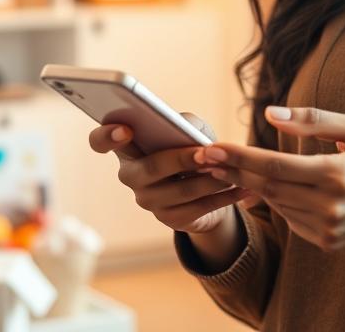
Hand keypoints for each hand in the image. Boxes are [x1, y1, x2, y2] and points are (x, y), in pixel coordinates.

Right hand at [88, 113, 253, 234]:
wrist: (205, 187)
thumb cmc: (190, 147)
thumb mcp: (188, 130)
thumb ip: (184, 123)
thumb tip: (187, 129)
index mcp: (128, 148)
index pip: (100, 141)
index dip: (107, 136)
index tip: (126, 129)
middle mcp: (131, 176)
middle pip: (148, 169)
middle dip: (179, 160)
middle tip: (206, 153)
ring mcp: (149, 201)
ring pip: (180, 190)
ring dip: (210, 180)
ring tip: (233, 168)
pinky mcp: (171, 220)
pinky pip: (200, 209)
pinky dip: (225, 197)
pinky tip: (245, 188)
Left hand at [197, 106, 344, 251]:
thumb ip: (314, 120)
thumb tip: (270, 113)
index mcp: (338, 174)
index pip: (274, 167)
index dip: (238, 158)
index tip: (209, 148)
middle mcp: (331, 206)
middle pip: (268, 187)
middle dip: (233, 171)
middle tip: (204, 156)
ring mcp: (329, 228)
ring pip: (276, 204)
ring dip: (253, 185)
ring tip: (229, 168)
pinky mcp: (328, 242)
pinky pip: (291, 219)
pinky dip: (278, 201)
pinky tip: (270, 186)